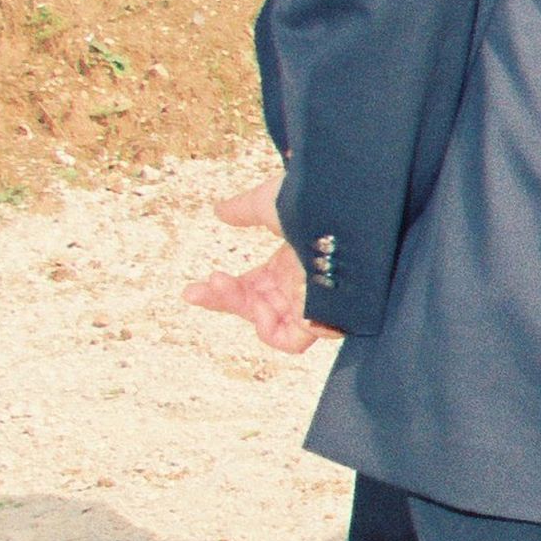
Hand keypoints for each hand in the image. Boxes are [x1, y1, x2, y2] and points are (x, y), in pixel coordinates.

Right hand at [183, 176, 326, 353]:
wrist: (347, 206)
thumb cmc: (316, 201)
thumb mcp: (271, 203)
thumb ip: (245, 210)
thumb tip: (220, 210)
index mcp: (288, 263)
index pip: (250, 287)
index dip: (222, 291)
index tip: (192, 290)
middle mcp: (300, 284)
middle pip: (254, 306)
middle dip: (223, 300)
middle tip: (198, 289)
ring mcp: (312, 299)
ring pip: (268, 324)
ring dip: (242, 310)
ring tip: (229, 287)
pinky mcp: (325, 313)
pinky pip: (295, 340)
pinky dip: (271, 330)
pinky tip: (260, 305)